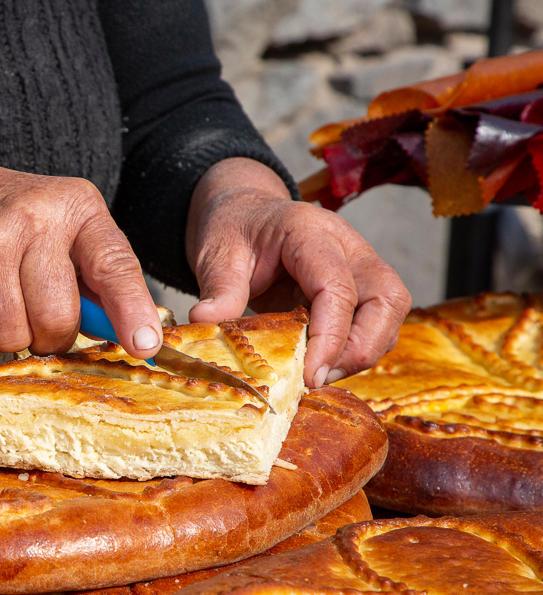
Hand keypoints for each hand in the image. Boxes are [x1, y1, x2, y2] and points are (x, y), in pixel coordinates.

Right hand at [0, 152, 161, 357]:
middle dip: (50, 335)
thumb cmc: (14, 226)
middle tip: (36, 313)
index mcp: (76, 208)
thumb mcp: (65, 230)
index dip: (131, 310)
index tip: (145, 345)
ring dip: (8, 335)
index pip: (113, 265)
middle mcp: (34, 218)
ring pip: (12, 334)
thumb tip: (137, 339)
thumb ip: (99, 278)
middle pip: (57, 318)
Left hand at [186, 158, 410, 387]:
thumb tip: (203, 322)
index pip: (337, 286)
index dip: (330, 336)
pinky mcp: (360, 287)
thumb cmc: (234, 231)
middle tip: (317, 378)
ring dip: (361, 352)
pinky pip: (376, 323)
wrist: (245, 215)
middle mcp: (347, 245)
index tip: (309, 375)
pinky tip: (320, 364)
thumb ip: (218, 289)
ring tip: (316, 375)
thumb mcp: (218, 255)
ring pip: (390, 313)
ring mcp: (360, 265)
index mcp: (309, 232)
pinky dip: (355, 349)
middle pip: (387, 298)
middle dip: (360, 348)